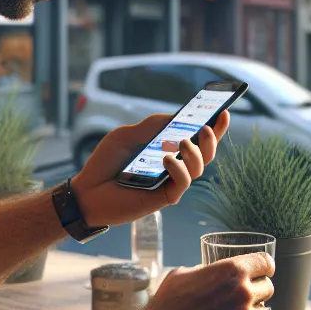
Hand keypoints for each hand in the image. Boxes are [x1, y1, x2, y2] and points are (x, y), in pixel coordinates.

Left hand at [70, 111, 230, 226]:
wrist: (86, 190)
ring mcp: (170, 183)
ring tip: (182, 143)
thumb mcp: (127, 135)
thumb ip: (152, 126)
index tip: (224, 111)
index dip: (214, 127)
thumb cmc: (106, 163)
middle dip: (212, 140)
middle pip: (205, 154)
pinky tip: (167, 159)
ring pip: (198, 169)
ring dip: (195, 152)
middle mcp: (173, 167)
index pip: (196, 139)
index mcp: (167, 149)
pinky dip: (180, 169)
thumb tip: (178, 118)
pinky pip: (182, 184)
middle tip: (207, 128)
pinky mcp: (164, 198)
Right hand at [145, 253, 274, 309]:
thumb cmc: (167, 305)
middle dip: (257, 292)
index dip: (264, 267)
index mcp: (232, 270)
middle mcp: (244, 291)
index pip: (265, 262)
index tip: (261, 273)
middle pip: (268, 288)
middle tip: (241, 300)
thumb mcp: (182, 275)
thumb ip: (202, 270)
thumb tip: (207, 272)